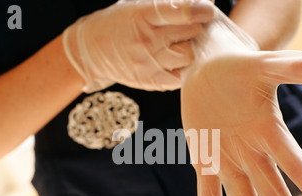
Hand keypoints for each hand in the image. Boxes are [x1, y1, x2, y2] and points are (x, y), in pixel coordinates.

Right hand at [62, 0, 214, 92]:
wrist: (93, 51)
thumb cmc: (121, 22)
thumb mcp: (138, 5)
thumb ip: (170, 4)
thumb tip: (206, 2)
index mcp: (141, 15)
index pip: (178, 11)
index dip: (199, 10)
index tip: (208, 11)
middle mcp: (145, 41)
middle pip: (189, 33)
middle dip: (195, 27)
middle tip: (189, 26)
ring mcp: (148, 63)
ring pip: (188, 55)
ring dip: (190, 48)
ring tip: (180, 43)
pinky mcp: (151, 81)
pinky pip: (181, 75)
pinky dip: (182, 67)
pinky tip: (174, 59)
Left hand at [181, 8, 301, 195]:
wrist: (207, 68)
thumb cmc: (241, 66)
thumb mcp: (267, 64)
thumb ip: (296, 68)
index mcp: (268, 130)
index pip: (293, 162)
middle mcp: (251, 151)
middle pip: (270, 189)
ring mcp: (227, 158)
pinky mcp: (203, 159)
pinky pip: (206, 192)